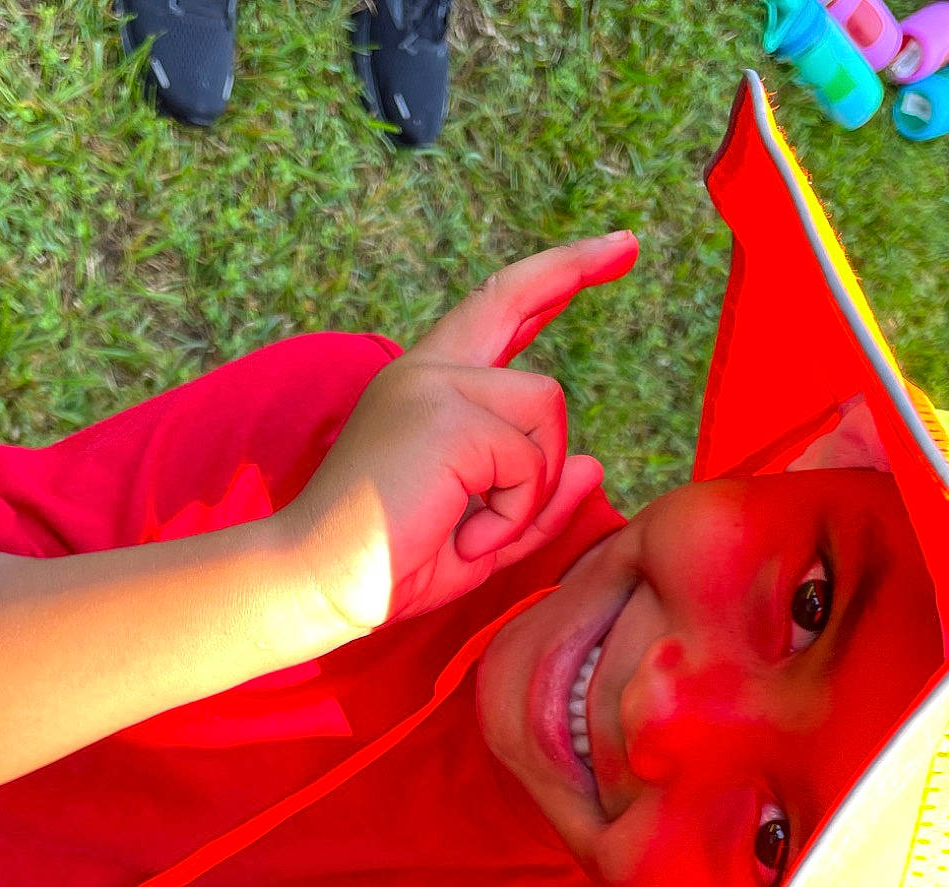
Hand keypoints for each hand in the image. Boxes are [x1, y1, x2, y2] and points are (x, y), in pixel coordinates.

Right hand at [283, 232, 639, 632]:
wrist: (318, 583)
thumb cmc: (392, 565)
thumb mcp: (486, 534)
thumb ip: (537, 501)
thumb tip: (594, 465)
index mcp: (430, 388)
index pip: (495, 310)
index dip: (552, 274)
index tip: (610, 247)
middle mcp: (427, 372)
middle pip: (517, 302)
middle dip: (576, 266)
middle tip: (630, 241)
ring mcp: (433, 386)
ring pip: (545, 405)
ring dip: (531, 484)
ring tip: (475, 527)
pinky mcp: (445, 418)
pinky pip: (529, 461)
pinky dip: (512, 514)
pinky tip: (463, 534)